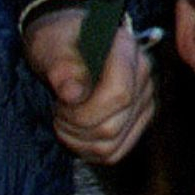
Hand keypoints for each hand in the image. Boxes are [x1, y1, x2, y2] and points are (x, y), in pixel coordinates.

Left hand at [22, 7, 156, 164]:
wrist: (68, 45)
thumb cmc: (58, 42)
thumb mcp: (50, 45)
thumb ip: (61, 66)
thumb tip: (73, 93)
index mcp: (128, 51)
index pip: (118, 95)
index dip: (82, 109)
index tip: (61, 100)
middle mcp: (144, 75)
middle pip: (111, 126)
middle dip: (74, 126)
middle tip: (58, 110)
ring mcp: (144, 99)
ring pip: (110, 143)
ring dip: (77, 139)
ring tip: (64, 119)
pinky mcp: (138, 120)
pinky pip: (113, 152)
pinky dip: (87, 149)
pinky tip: (76, 130)